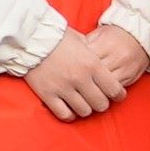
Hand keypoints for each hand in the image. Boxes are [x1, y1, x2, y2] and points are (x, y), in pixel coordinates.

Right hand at [25, 22, 149, 121]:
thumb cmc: (58, 36)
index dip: (118, 95)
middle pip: (101, 104)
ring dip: (85, 108)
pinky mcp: (48, 94)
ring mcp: (64, 88)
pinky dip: (69, 114)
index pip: (114, 90)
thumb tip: (102, 65)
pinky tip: (69, 108)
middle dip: (101, 103)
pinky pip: (64, 114)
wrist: (31, 37)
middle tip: (97, 99)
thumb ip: (94, 56)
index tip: (116, 95)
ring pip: (84, 111)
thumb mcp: (83, 41)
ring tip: (82, 103)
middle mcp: (80, 79)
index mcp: (92, 65)